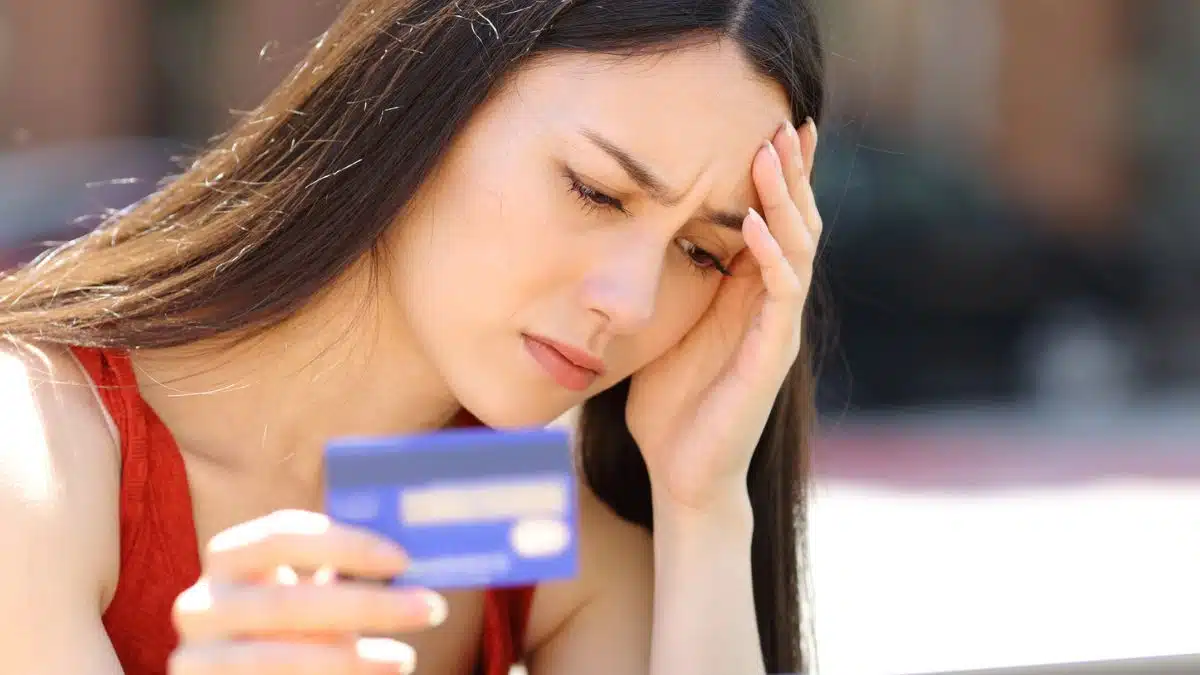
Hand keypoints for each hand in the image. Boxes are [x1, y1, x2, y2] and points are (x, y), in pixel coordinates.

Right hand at [170, 510, 445, 674]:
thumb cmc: (298, 626)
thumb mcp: (312, 591)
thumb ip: (346, 571)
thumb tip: (418, 553)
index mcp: (229, 558)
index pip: (280, 534)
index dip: (343, 543)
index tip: (402, 559)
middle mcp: (200, 605)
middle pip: (289, 602)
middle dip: (368, 606)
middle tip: (430, 608)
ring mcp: (198, 659)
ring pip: (281, 660)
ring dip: (351, 660)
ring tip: (405, 659)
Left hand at [627, 119, 819, 514]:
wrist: (681, 473)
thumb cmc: (670, 404)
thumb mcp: (665, 325)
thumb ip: (670, 282)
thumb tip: (638, 233)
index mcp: (745, 294)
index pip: (771, 220)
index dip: (776, 176)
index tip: (770, 123)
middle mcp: (770, 305)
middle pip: (796, 223)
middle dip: (791, 173)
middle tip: (786, 121)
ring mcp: (776, 329)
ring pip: (798, 249)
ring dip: (787, 201)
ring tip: (773, 154)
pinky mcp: (771, 357)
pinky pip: (781, 297)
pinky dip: (772, 257)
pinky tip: (759, 225)